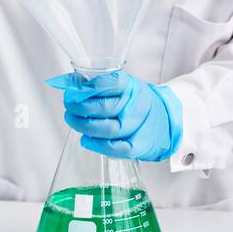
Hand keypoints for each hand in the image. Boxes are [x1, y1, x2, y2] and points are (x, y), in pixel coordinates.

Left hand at [45, 71, 182, 161]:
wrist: (165, 119)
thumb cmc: (136, 102)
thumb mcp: (121, 86)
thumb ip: (96, 84)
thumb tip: (66, 83)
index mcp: (131, 86)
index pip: (109, 84)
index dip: (87, 89)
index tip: (72, 91)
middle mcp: (137, 105)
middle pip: (106, 107)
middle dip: (81, 107)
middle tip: (69, 106)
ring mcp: (140, 126)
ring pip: (109, 129)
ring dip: (85, 126)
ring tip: (73, 120)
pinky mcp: (140, 145)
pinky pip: (118, 148)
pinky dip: (98, 145)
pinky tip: (86, 140)